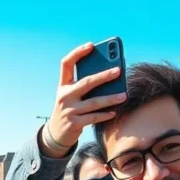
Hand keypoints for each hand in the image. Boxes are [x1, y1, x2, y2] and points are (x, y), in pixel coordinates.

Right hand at [40, 42, 127, 157]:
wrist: (55, 134)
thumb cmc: (70, 109)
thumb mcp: (71, 96)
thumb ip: (84, 87)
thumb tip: (109, 79)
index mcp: (63, 85)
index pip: (66, 63)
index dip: (77, 53)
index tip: (91, 45)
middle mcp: (64, 96)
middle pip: (86, 82)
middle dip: (103, 76)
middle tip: (118, 71)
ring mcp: (68, 110)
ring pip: (94, 102)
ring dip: (110, 99)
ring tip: (124, 95)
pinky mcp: (74, 123)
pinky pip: (93, 117)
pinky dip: (105, 115)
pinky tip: (114, 112)